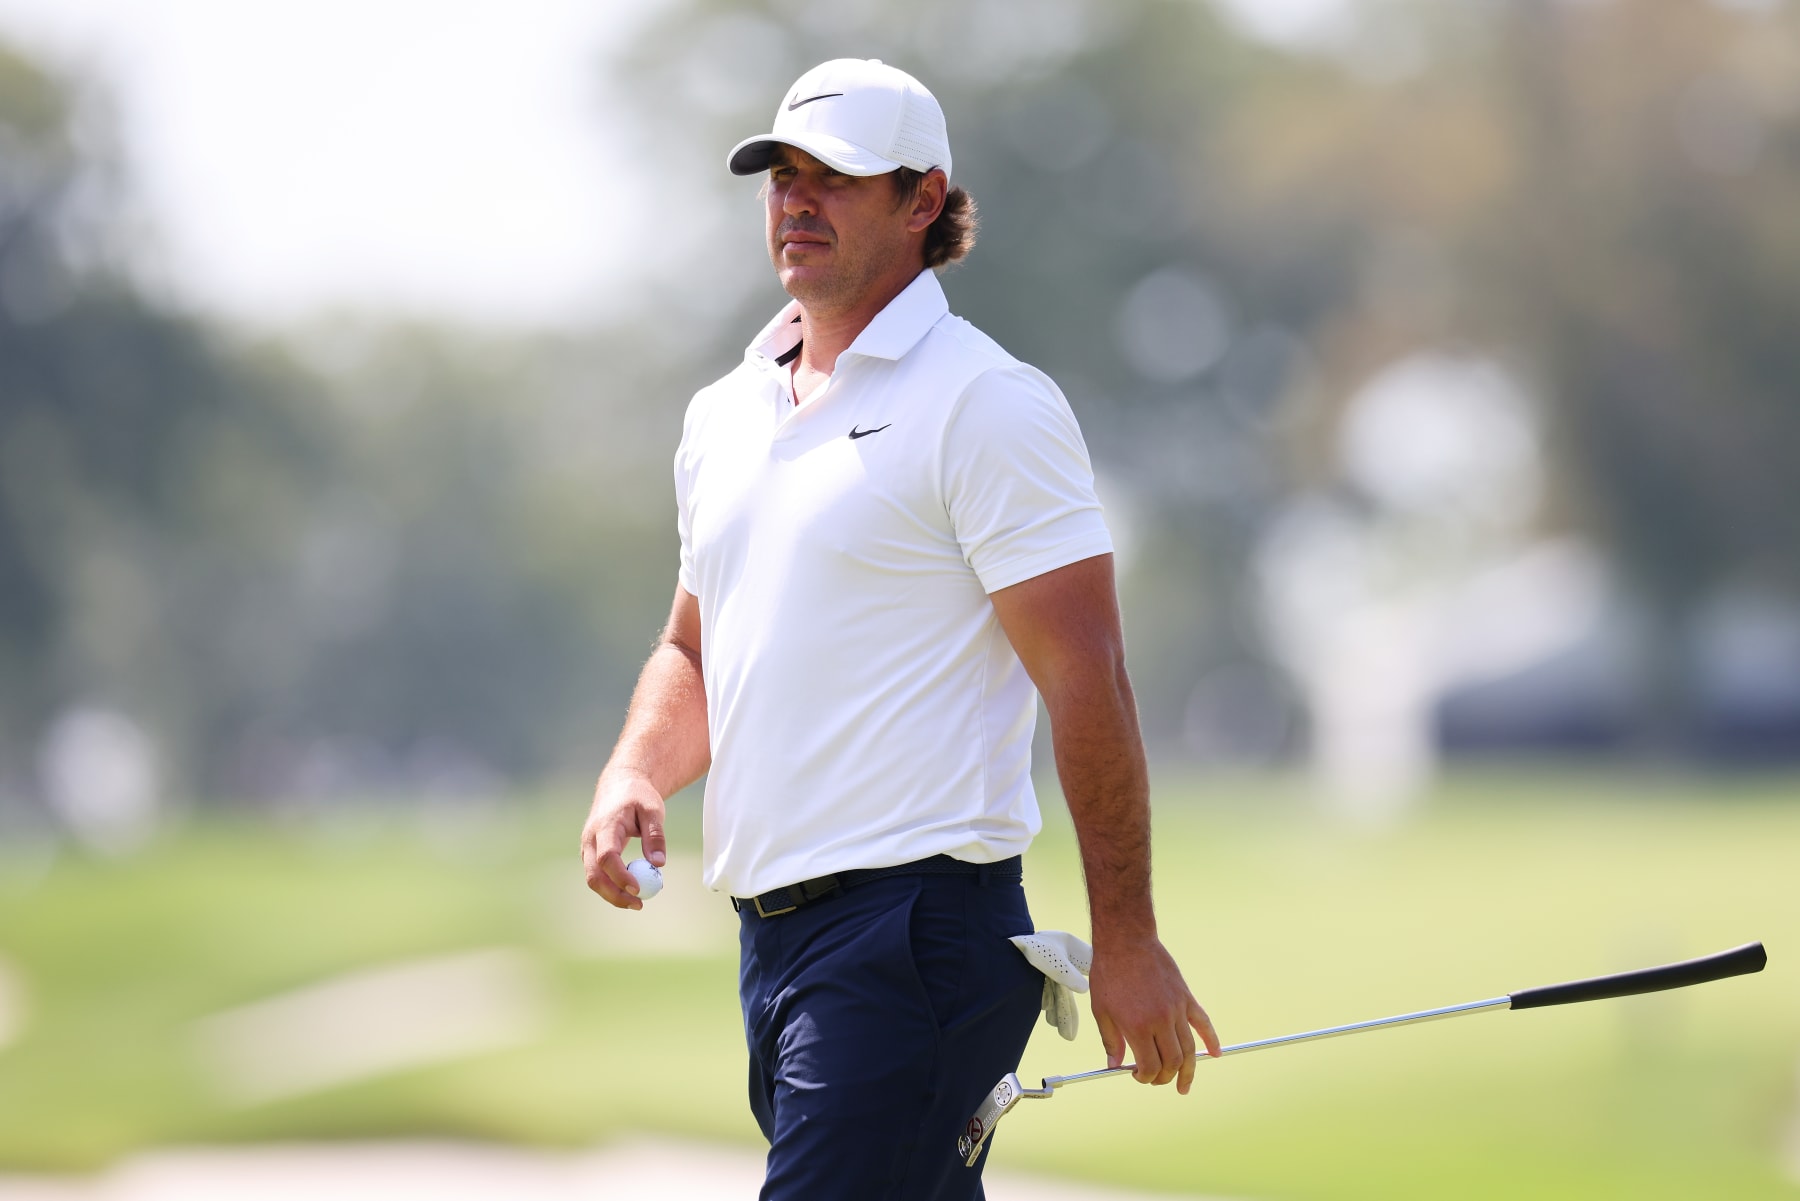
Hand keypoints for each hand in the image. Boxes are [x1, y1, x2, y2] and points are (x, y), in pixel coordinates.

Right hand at [581, 770, 667, 910]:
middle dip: (614, 894)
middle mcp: (590, 839)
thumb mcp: (653, 810)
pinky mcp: (591, 853)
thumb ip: (655, 836)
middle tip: (639, 904)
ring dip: (612, 894)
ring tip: (638, 902)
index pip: (607, 857)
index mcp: (605, 826)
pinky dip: (612, 886)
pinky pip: (598, 875)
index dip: (620, 876)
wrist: (619, 785)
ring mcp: (588, 847)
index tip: (639, 889)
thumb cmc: (638, 796)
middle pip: (594, 875)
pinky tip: (631, 890)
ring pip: (593, 878)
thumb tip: (659, 864)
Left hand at [1088, 935, 1220, 1094]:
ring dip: (1188, 1071)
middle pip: (1173, 1063)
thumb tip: (1114, 1066)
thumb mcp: (1102, 1010)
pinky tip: (1215, 1054)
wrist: (1126, 941)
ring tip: (1184, 1084)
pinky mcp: (1186, 997)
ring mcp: (1177, 1009)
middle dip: (1165, 1078)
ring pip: (1190, 1049)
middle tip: (1156, 1080)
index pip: (1150, 1067)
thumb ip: (1111, 1041)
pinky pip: (1203, 1023)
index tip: (1137, 1075)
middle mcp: (1161, 1021)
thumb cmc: (1110, 973)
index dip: (1145, 1078)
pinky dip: (1212, 1040)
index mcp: (1138, 1027)